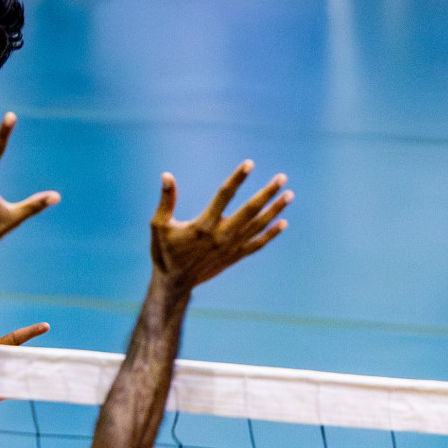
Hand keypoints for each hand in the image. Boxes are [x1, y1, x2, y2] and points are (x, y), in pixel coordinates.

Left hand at [0, 296, 49, 406]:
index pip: (15, 339)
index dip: (30, 332)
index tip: (46, 326)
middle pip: (19, 360)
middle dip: (34, 358)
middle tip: (49, 356)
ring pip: (15, 378)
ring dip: (27, 376)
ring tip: (42, 373)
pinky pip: (3, 393)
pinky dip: (12, 392)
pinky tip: (20, 390)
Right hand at [151, 161, 291, 292]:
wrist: (174, 282)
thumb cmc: (164, 251)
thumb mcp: (159, 225)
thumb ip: (165, 201)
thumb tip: (167, 175)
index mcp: (203, 225)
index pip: (224, 196)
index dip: (237, 179)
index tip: (249, 164)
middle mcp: (221, 236)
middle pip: (250, 210)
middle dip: (267, 193)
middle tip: (282, 178)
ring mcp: (230, 247)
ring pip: (258, 226)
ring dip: (275, 210)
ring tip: (289, 195)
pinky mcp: (234, 257)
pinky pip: (257, 244)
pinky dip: (271, 234)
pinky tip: (283, 222)